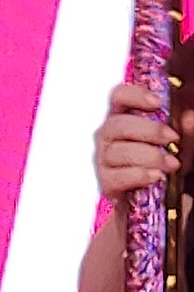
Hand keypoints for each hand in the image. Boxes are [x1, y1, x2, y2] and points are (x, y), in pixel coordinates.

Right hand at [93, 83, 193, 199]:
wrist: (155, 196)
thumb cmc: (162, 162)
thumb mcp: (181, 143)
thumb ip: (186, 131)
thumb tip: (189, 118)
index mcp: (124, 117)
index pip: (118, 97)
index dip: (134, 95)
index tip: (157, 102)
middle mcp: (109, 136)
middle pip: (117, 125)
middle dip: (149, 131)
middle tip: (174, 138)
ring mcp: (104, 159)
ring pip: (117, 152)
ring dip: (148, 156)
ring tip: (172, 164)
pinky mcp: (106, 183)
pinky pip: (116, 176)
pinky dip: (138, 175)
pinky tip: (156, 176)